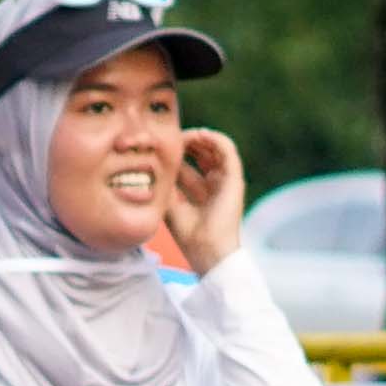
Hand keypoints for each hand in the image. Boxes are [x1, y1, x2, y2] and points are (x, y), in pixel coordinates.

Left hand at [160, 125, 249, 273]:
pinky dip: (215, 138)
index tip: (162, 145)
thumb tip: (150, 166)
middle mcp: (215, 184)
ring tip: (184, 134)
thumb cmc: (189, 235)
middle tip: (172, 136)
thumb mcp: (169, 204)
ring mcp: (227, 181)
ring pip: (216, 148)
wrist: (209, 251)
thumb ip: (164, 185)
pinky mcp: (235, 178)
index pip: (190, 164)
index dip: (177, 152)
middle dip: (188, 142)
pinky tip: (199, 135)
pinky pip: (228, 150)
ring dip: (200, 137)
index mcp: (201, 192)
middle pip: (203, 153)